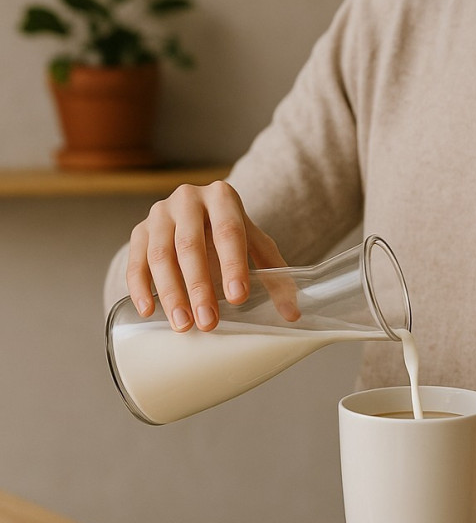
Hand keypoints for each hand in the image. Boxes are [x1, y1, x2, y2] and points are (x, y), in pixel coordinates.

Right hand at [127, 181, 290, 331]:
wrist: (199, 214)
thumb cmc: (232, 233)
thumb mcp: (257, 246)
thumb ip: (276, 275)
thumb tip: (293, 314)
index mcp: (222, 197)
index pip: (229, 232)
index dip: (233, 265)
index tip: (237, 297)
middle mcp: (187, 199)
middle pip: (190, 245)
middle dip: (199, 287)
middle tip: (209, 322)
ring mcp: (159, 213)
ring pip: (160, 255)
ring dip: (171, 293)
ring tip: (184, 325)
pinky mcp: (139, 230)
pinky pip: (135, 260)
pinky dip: (140, 287)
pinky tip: (148, 311)